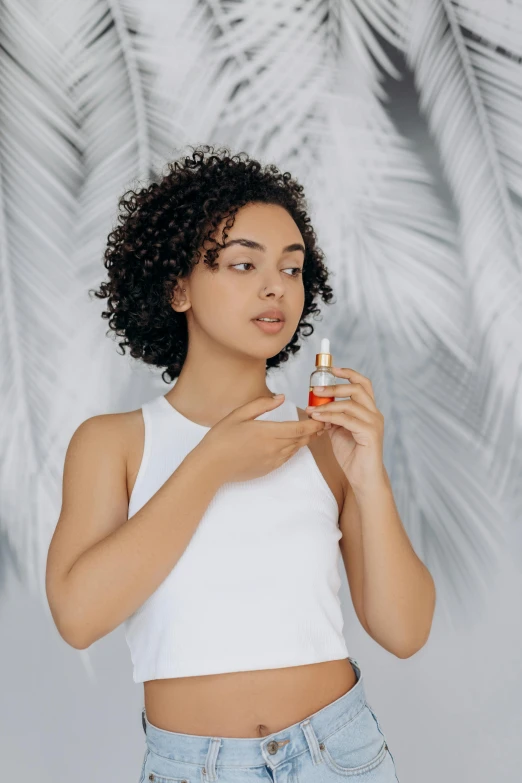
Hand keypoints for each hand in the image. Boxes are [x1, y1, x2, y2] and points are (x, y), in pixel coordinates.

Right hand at [197, 394, 325, 483]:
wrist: (211, 466)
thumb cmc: (221, 438)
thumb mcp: (239, 414)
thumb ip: (262, 405)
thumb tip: (281, 397)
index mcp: (268, 432)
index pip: (299, 428)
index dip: (314, 423)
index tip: (322, 416)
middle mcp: (274, 448)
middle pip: (302, 439)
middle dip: (314, 431)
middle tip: (322, 422)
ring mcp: (273, 460)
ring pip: (296, 448)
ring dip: (305, 439)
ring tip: (311, 430)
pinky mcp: (269, 468)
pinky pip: (287, 457)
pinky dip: (294, 448)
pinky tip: (292, 442)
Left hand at [306, 367, 385, 490]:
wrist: (363, 478)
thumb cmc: (352, 455)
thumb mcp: (338, 431)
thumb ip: (332, 417)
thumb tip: (318, 406)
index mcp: (369, 410)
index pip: (363, 384)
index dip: (349, 373)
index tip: (332, 368)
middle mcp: (374, 414)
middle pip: (358, 388)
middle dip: (335, 386)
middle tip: (315, 390)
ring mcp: (374, 423)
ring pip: (350, 404)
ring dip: (327, 404)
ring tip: (311, 409)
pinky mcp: (370, 434)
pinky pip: (347, 419)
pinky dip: (330, 416)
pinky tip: (318, 418)